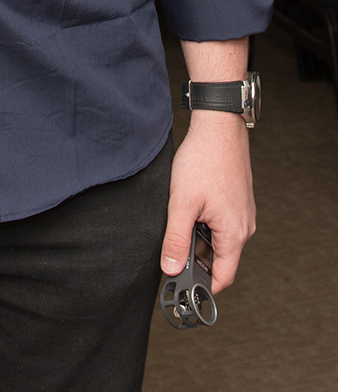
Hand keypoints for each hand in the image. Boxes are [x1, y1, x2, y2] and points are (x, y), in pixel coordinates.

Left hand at [160, 113, 254, 292]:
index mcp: (235, 234)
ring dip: (197, 239)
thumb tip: (171, 269)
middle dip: (195, 260)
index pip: (222, 277)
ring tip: (176, 224)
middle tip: (170, 253)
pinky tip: (186, 209)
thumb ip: (176, 239)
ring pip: (217, 240)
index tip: (180, 287)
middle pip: (219, 259)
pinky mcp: (236, 201)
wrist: (218, 126)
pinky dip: (203, 224)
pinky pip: (219, 223)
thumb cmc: (203, 160)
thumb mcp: (182, 203)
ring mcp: (241, 213)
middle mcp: (243, 227)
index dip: (202, 286)